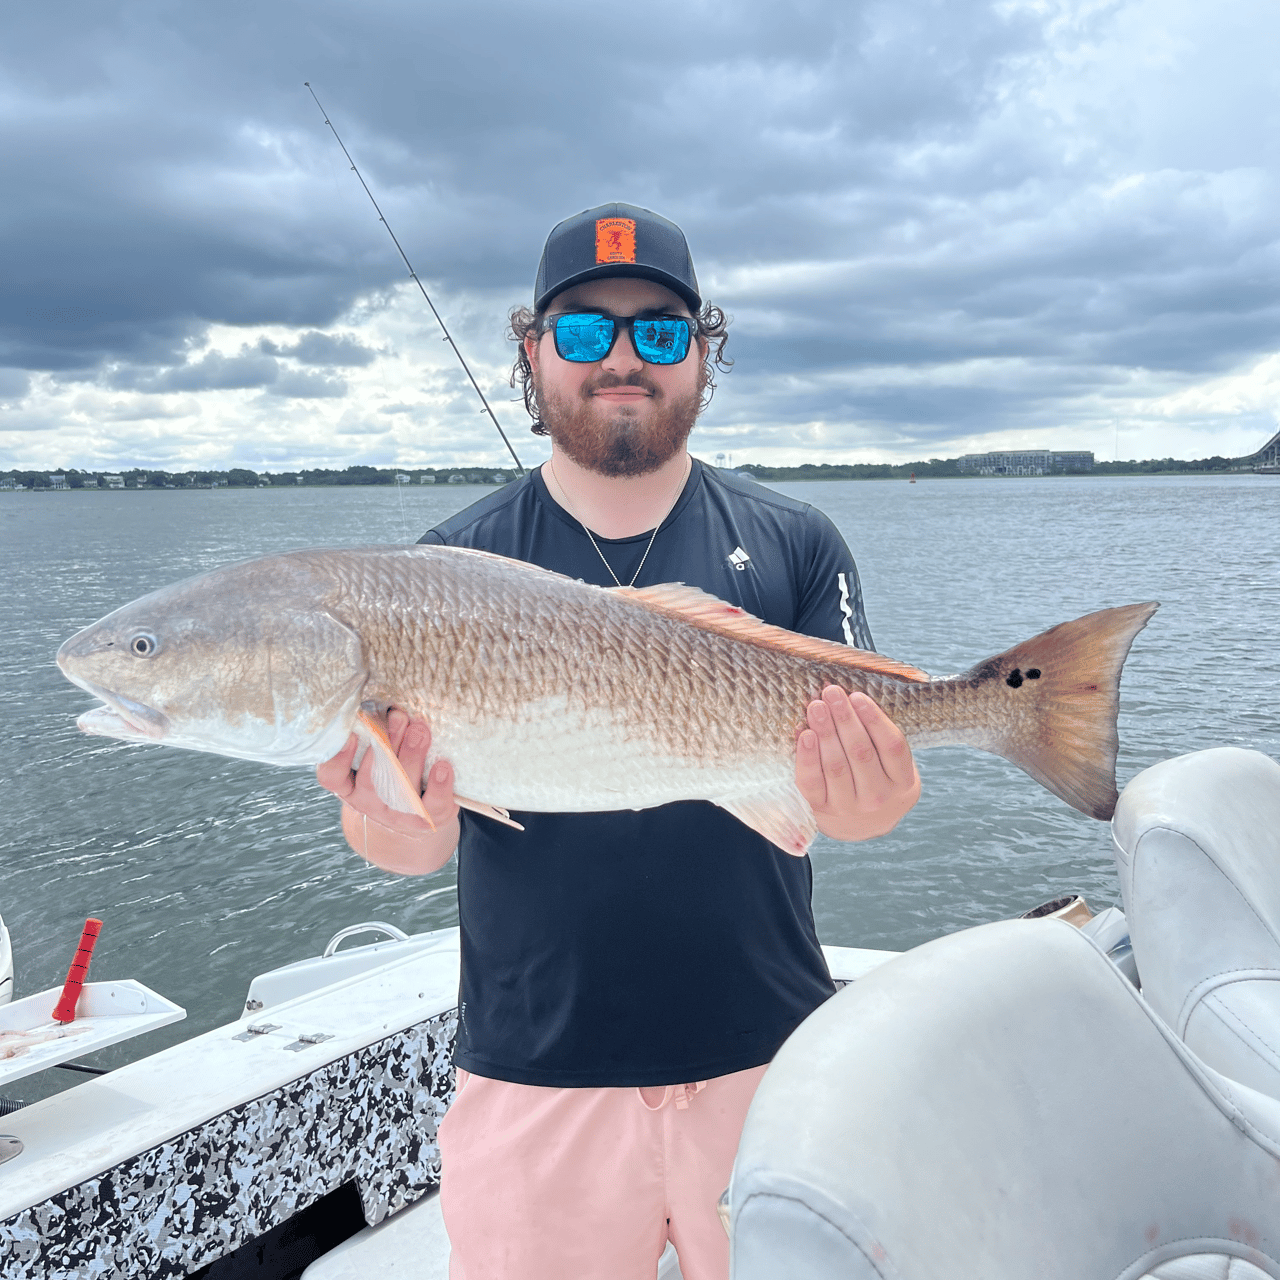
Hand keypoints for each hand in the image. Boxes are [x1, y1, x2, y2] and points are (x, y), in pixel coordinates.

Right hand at [316, 708, 459, 873]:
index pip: (333, 777)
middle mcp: (368, 802)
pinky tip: (443, 765)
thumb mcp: (375, 758)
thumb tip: (389, 704)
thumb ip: (376, 736)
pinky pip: (432, 804)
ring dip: (412, 755)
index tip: (351, 734)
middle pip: (372, 777)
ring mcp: (396, 814)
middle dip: (387, 744)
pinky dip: (439, 784)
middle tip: (399, 717)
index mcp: (348, 786)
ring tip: (421, 731)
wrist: (415, 815)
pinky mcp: (425, 820)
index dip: (339, 758)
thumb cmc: (392, 775)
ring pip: (401, 789)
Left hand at [795, 687, 919, 841]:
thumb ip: (879, 737)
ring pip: (836, 765)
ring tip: (817, 707)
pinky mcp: (822, 810)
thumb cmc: (877, 778)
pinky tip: (805, 735)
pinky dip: (807, 758)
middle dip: (845, 719)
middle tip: (832, 692)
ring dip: (825, 732)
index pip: (892, 747)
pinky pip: (812, 782)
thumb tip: (853, 697)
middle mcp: (878, 797)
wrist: (860, 823)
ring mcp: (849, 806)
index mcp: (903, 782)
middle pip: (861, 753)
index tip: (858, 696)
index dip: (874, 720)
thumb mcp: (892, 765)